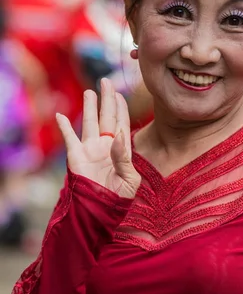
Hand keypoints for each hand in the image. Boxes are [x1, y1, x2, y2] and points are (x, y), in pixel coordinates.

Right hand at [56, 78, 140, 198]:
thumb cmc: (119, 198)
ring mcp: (90, 149)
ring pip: (89, 122)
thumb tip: (120, 136)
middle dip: (107, 99)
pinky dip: (64, 127)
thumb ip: (125, 158)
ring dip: (89, 106)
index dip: (121, 107)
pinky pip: (69, 138)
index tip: (120, 93)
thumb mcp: (130, 180)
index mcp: (121, 149)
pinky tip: (60, 115)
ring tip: (90, 91)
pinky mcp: (76, 156)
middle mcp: (105, 145)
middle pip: (106, 117)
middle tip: (106, 81)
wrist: (99, 213)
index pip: (122, 122)